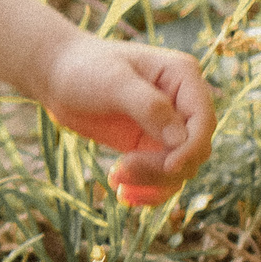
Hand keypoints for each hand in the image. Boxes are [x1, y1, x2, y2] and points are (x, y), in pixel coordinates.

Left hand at [36, 35, 216, 205]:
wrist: (57, 76)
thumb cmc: (85, 68)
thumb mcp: (114, 82)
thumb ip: (149, 106)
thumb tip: (181, 140)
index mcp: (183, 76)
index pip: (203, 121)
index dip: (191, 148)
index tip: (169, 168)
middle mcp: (182, 103)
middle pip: (194, 151)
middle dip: (162, 168)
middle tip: (120, 169)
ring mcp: (168, 127)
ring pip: (180, 170)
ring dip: (151, 183)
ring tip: (115, 181)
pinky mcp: (150, 146)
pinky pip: (162, 178)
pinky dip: (148, 190)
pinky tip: (123, 193)